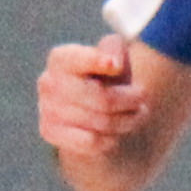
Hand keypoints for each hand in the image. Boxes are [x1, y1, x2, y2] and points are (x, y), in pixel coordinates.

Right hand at [39, 35, 152, 164]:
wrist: (91, 113)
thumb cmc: (107, 80)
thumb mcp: (115, 59)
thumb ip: (114, 50)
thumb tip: (113, 63)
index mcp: (62, 59)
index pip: (78, 59)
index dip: (97, 61)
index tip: (116, 66)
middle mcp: (48, 82)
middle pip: (102, 97)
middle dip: (131, 100)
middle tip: (144, 99)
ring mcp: (46, 108)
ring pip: (101, 121)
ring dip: (128, 120)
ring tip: (137, 115)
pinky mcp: (49, 131)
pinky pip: (91, 141)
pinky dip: (111, 139)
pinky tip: (116, 133)